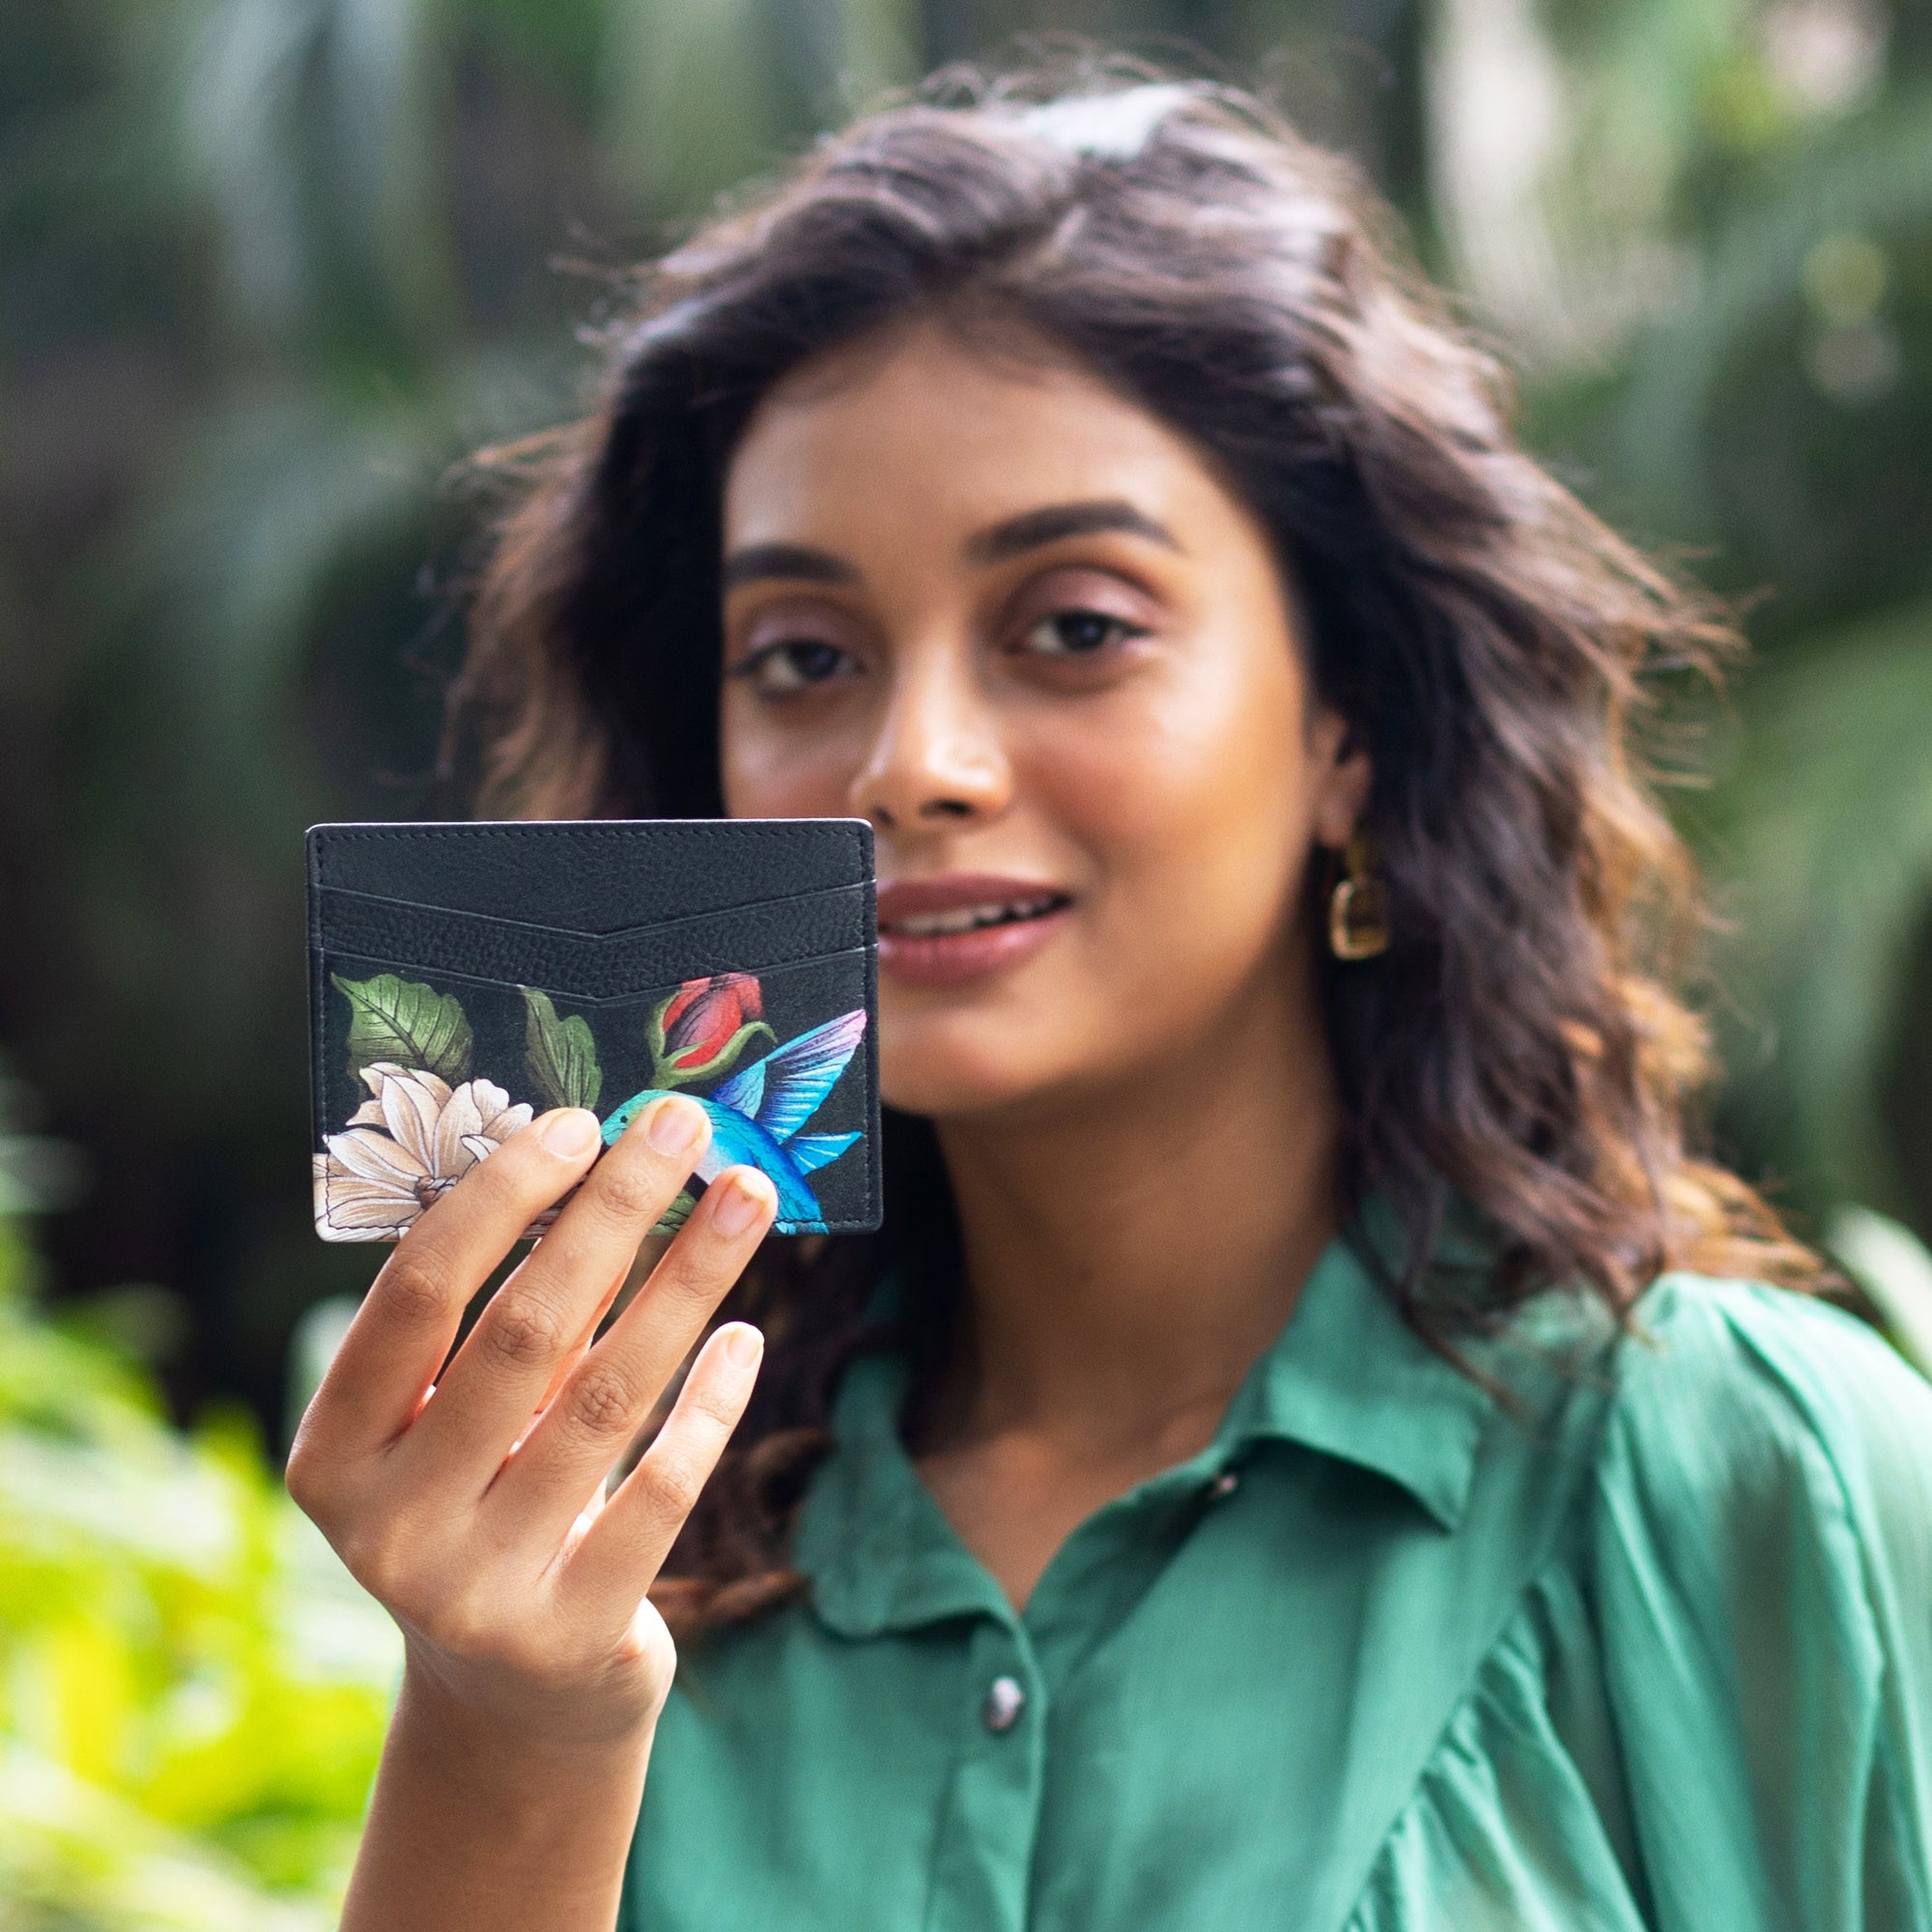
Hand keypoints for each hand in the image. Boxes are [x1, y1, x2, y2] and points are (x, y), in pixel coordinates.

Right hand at [287, 1095, 775, 1760]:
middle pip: (524, 1330)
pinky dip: (711, 1401)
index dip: (499, 1198)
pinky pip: (662, 1487)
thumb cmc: (485, 1511)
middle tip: (684, 1124)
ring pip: (608, 1396)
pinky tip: (748, 1332)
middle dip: (614, 1211)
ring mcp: (479, 1588)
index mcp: (333, 1453)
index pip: (415, 1294)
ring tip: (750, 1196)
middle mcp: (389, 1525)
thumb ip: (498, 1321)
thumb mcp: (455, 1431)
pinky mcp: (574, 1628)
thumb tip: (600, 1163)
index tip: (579, 1121)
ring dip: (689, 1279)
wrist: (512, 1701)